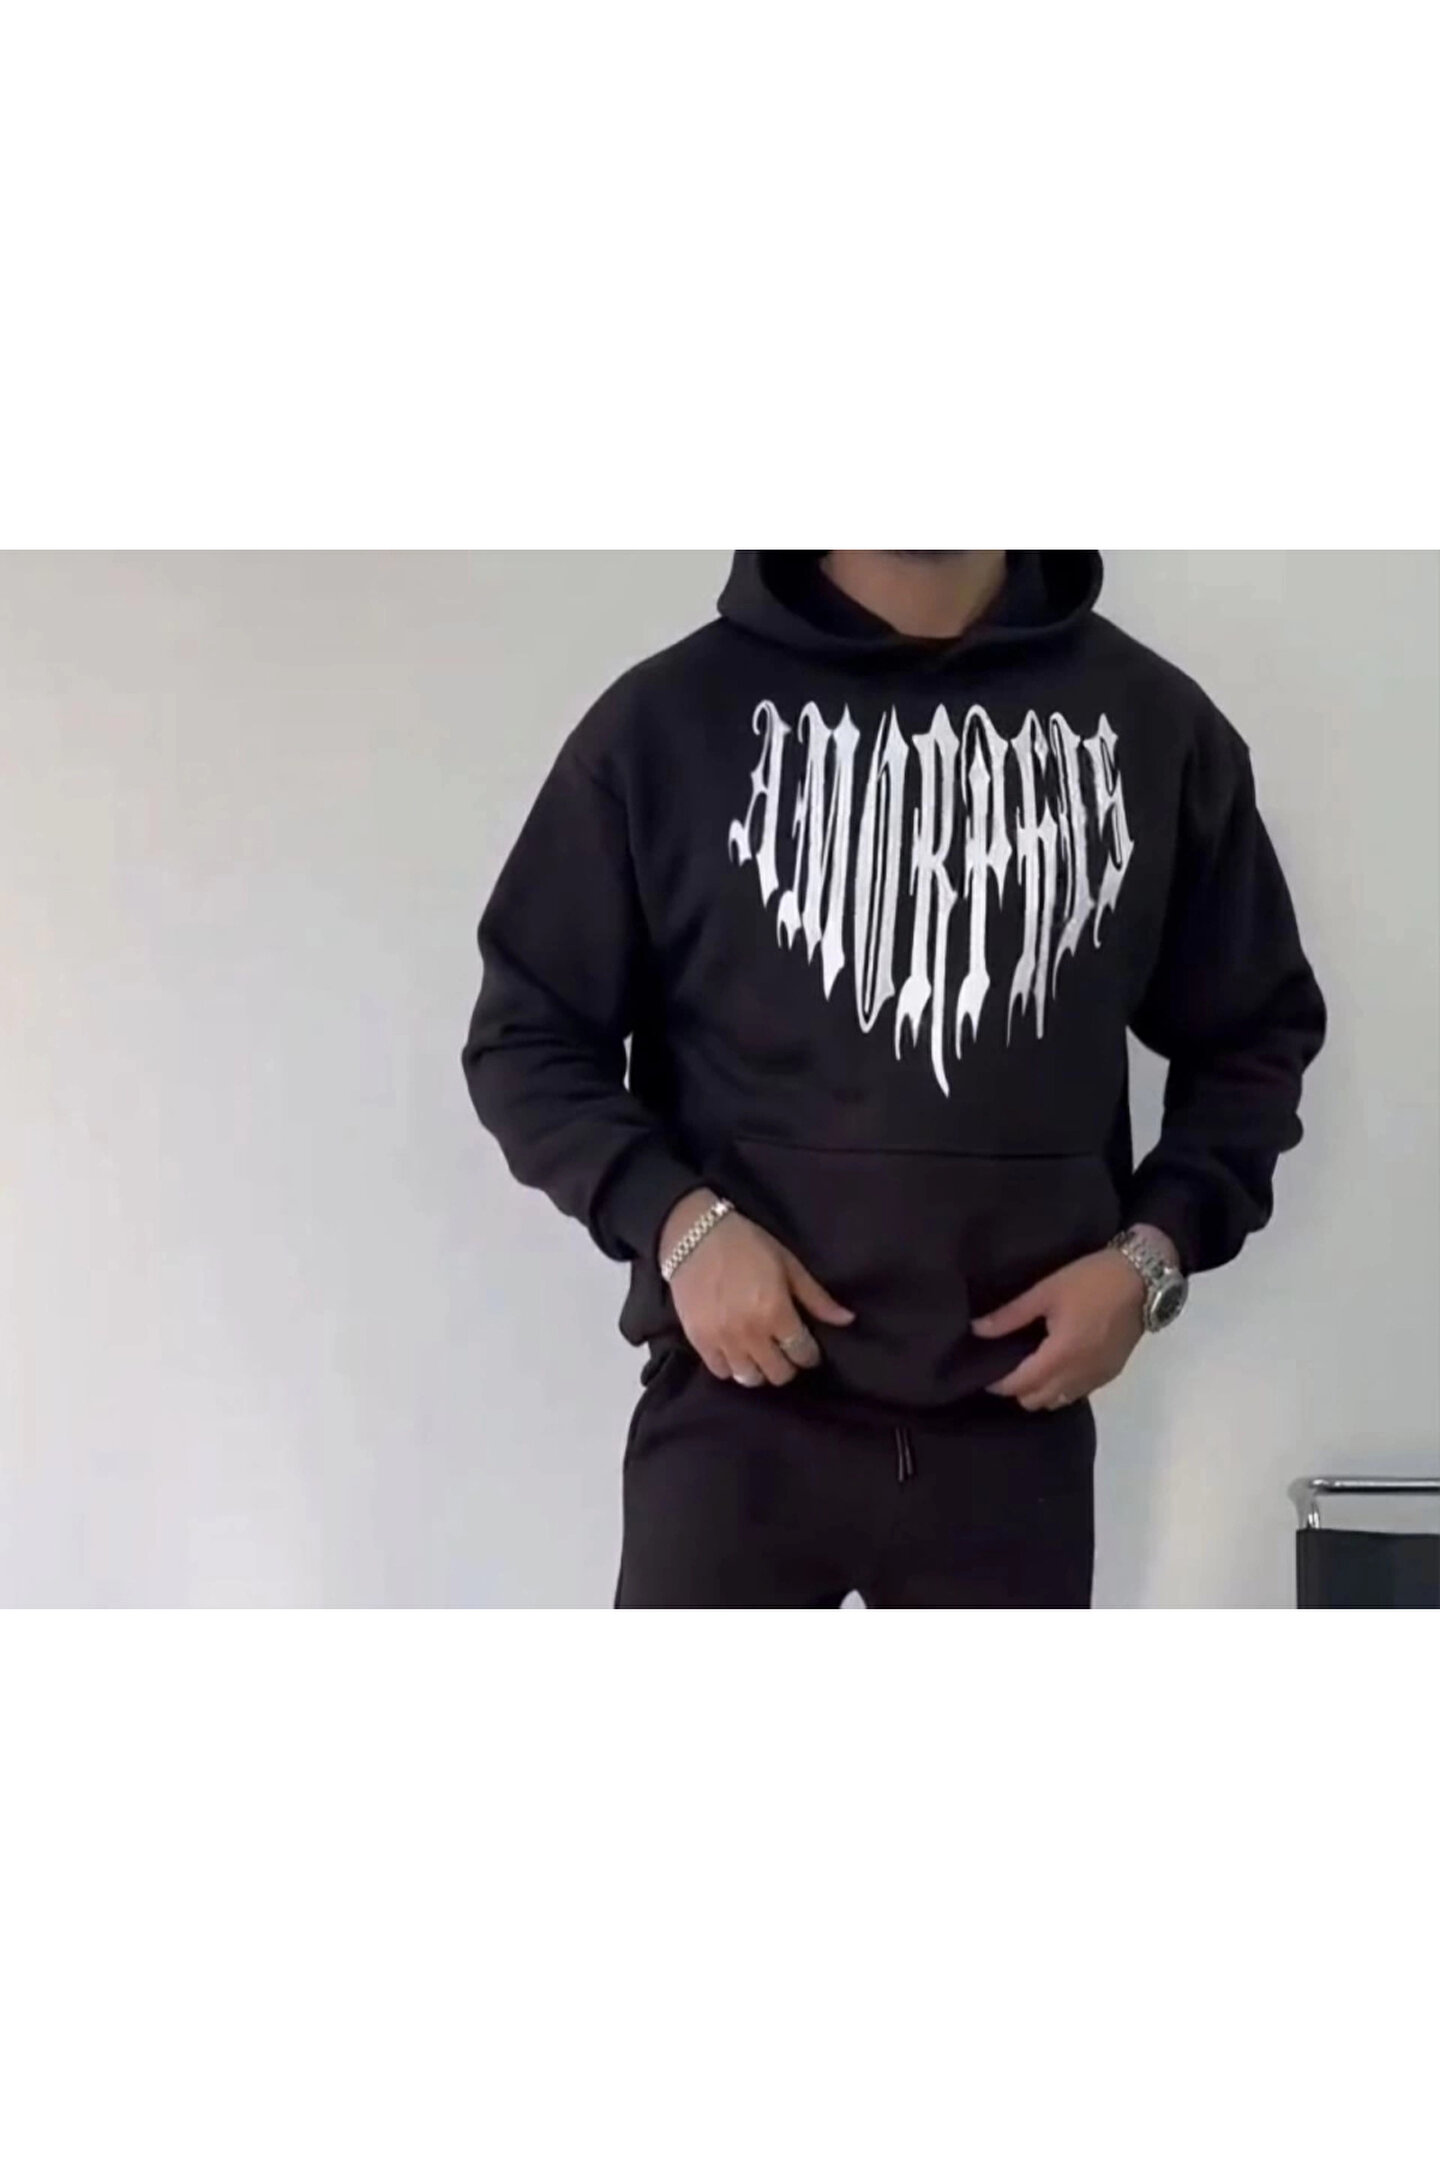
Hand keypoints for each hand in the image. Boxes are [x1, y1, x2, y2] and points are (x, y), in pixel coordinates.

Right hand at [659, 1190, 854, 1385]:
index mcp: (776, 1312)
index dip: (810, 1354)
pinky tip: (736, 1352)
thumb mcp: (788, 1265)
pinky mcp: (698, 1340)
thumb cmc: (747, 1245)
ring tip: (760, 1354)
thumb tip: (848, 1320)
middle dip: (787, 1365)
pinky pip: (720, 1371)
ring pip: (749, 1378)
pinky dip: (731, 1366)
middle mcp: (750, 1332)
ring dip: (759, 1369)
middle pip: (778, 1373)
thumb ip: (817, 1298)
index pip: (802, 1353)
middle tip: (785, 1350)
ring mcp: (722, 1339)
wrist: (694, 1235)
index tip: (808, 1348)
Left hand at [972, 1248, 1147, 1410]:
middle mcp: (1079, 1375)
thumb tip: (976, 1330)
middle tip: (1007, 1368)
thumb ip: (1011, 1315)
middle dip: (1017, 1390)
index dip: (998, 1384)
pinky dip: (1062, 1388)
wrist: (1145, 1278)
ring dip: (1041, 1392)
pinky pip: (1078, 1393)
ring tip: (1031, 1368)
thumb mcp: (1047, 1291)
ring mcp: (1098, 1377)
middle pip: (1037, 1401)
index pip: (1020, 1385)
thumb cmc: (1092, 1280)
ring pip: (1059, 1401)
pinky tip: (1058, 1366)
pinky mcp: (1112, 1372)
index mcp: (1061, 1356)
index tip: (984, 1374)